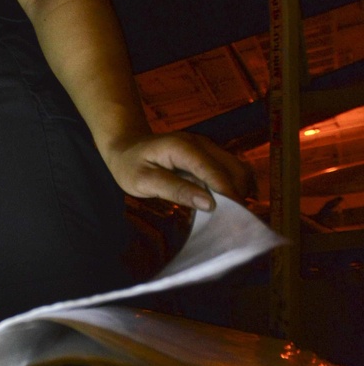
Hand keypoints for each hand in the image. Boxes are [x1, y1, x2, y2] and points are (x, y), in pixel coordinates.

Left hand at [102, 132, 252, 211]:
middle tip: (234, 221)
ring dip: (239, 191)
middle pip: (234, 168)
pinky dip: (234, 187)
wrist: (127, 146)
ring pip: (237, 169)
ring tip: (232, 214)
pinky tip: (226, 204)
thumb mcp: (144, 181)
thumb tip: (209, 204)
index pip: (214, 171)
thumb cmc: (130, 165)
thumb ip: (176, 190)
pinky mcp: (209, 156)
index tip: (238, 217)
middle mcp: (200, 143)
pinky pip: (230, 171)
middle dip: (238, 194)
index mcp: (183, 147)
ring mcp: (207, 148)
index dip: (228, 193)